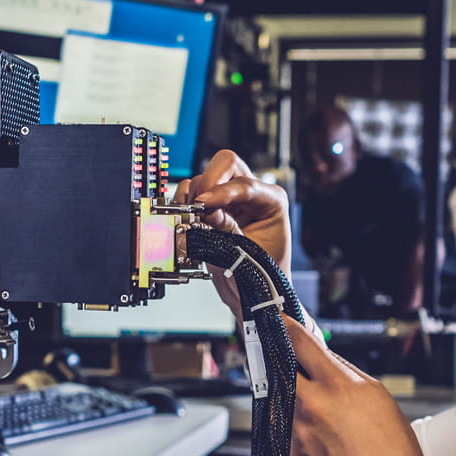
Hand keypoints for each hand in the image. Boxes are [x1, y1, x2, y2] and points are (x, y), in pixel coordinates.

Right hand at [175, 150, 290, 319]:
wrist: (256, 291)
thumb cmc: (263, 274)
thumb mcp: (248, 255)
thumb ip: (227, 231)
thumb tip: (205, 212)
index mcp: (272, 201)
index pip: (245, 185)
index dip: (222, 193)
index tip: (204, 205)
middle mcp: (252, 194)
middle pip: (226, 164)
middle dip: (208, 181)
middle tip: (197, 205)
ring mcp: (231, 198)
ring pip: (205, 178)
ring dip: (193, 197)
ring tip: (192, 220)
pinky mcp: (213, 206)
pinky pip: (193, 192)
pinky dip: (184, 203)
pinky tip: (187, 220)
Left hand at [283, 316, 436, 455]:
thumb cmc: (393, 447)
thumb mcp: (375, 393)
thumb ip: (344, 370)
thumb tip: (321, 355)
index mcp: (336, 386)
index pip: (299, 343)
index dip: (284, 325)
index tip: (275, 318)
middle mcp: (311, 407)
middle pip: (278, 368)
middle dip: (278, 360)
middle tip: (283, 357)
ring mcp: (297, 431)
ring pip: (280, 399)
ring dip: (289, 394)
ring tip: (319, 407)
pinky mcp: (292, 453)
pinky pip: (285, 426)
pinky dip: (295, 421)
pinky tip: (320, 431)